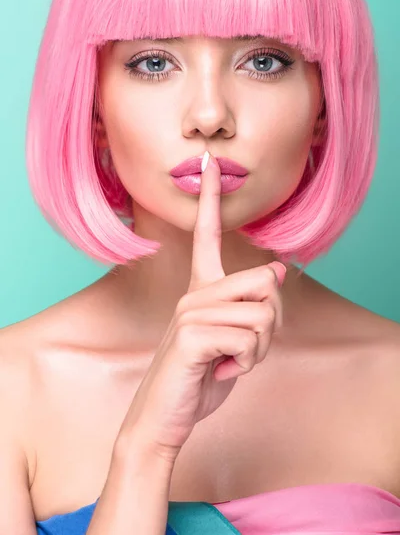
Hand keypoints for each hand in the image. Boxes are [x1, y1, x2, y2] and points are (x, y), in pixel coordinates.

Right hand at [117, 152, 286, 463]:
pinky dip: (247, 364)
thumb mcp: (237, 339)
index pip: (206, 233)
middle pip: (265, 284)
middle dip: (271, 326)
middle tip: (246, 349)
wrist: (166, 415)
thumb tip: (277, 269)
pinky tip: (221, 371)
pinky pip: (248, 340)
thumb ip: (253, 305)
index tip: (210, 161)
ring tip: (231, 362)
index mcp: (202, 288)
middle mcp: (194, 292)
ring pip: (263, 317)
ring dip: (259, 352)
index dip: (210, 196)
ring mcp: (190, 312)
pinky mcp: (191, 335)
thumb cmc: (202, 374)